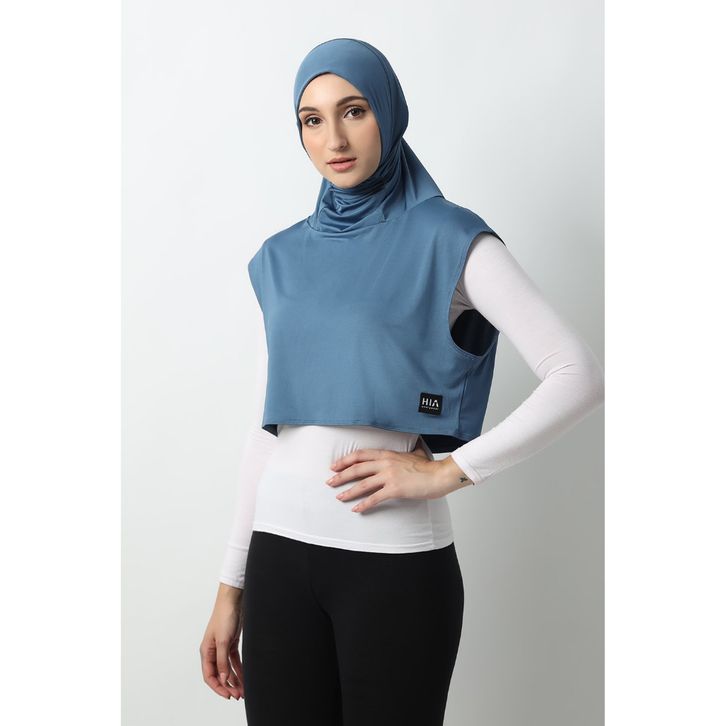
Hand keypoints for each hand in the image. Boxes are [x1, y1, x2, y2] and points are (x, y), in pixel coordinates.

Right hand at [200, 585, 244, 700]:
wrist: (233, 601)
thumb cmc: (224, 617)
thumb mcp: (223, 641)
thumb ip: (222, 661)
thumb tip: (222, 679)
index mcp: (206, 652)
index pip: (209, 676)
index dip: (218, 687)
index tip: (228, 695)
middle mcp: (213, 651)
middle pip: (219, 674)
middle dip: (228, 686)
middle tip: (238, 695)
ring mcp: (222, 648)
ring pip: (227, 669)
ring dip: (234, 680)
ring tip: (243, 690)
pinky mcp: (231, 643)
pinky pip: (234, 661)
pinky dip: (239, 669)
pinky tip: (245, 677)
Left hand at [325, 445, 472, 513]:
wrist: (440, 475)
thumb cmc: (429, 467)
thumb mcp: (416, 453)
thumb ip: (410, 450)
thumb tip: (415, 445)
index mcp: (388, 454)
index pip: (361, 455)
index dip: (345, 460)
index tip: (335, 465)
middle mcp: (386, 463)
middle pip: (357, 468)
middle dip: (340, 476)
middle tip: (330, 482)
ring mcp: (389, 476)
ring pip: (362, 483)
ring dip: (348, 491)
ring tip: (338, 497)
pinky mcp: (395, 489)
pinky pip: (375, 498)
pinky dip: (364, 504)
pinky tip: (356, 509)